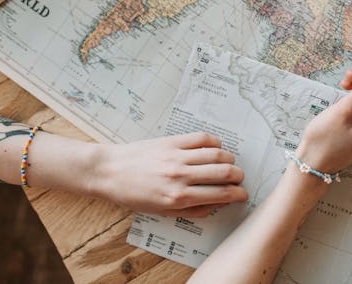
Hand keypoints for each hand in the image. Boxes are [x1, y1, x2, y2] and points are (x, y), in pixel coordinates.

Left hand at [91, 133, 247, 216]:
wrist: (109, 172)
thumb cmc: (132, 195)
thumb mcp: (161, 212)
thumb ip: (191, 210)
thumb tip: (215, 205)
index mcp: (179, 198)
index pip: (220, 194)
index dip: (238, 194)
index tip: (242, 194)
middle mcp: (181, 177)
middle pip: (224, 172)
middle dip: (238, 176)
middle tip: (239, 178)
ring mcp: (177, 157)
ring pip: (217, 154)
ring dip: (230, 159)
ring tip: (229, 163)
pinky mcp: (172, 141)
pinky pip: (202, 138)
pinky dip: (215, 142)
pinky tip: (216, 147)